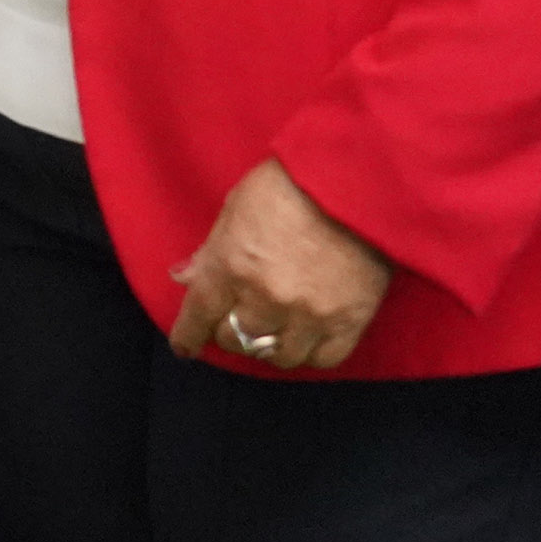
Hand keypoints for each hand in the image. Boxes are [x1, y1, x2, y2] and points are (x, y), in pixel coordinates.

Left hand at [167, 158, 392, 371]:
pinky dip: (308, 352)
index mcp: (231, 265)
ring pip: (278, 356)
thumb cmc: (289, 184)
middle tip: (235, 320)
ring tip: (271, 329)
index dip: (188, 336)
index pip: (199, 316)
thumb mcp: (236, 207)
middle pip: (236, 339)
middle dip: (229, 331)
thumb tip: (184, 278)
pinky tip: (304, 338)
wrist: (356, 182)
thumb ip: (210, 250)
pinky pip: (322, 359)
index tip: (185, 347)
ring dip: (268, 345)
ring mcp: (309, 314)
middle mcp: (266, 297)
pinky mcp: (349, 321)